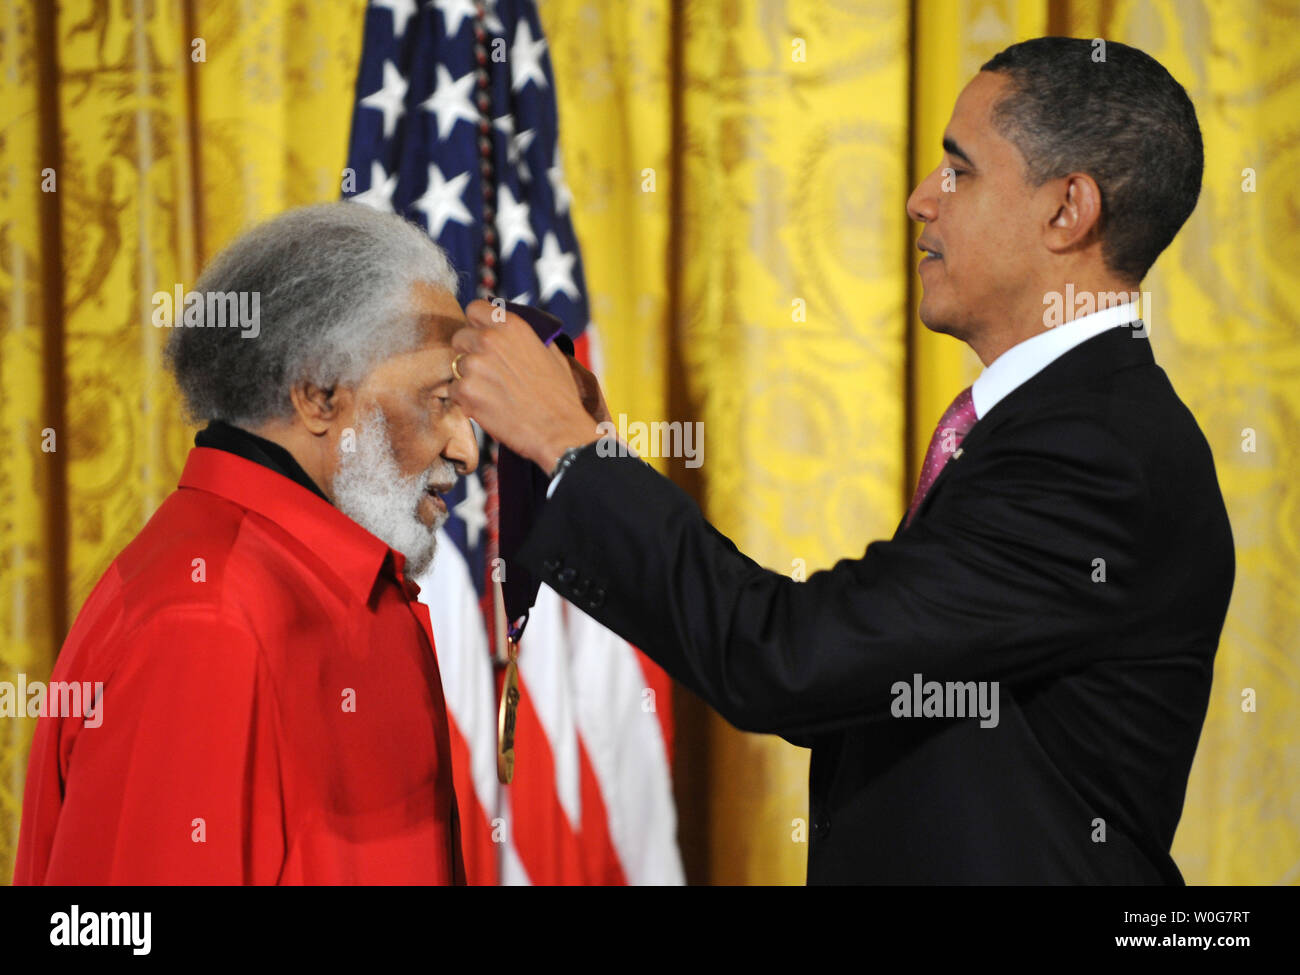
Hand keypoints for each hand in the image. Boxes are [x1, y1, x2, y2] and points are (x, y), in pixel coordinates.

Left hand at [449, 300, 602, 472]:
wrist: (559, 430)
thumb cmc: (560, 396)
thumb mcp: (551, 353)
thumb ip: (526, 338)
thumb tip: (512, 335)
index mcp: (512, 325)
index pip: (474, 308)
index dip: (476, 325)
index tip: (482, 338)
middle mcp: (490, 339)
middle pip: (459, 337)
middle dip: (469, 353)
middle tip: (487, 372)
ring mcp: (475, 364)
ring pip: (456, 366)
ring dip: (468, 378)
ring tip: (492, 394)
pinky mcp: (466, 391)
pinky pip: (454, 390)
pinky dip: (465, 400)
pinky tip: (487, 407)